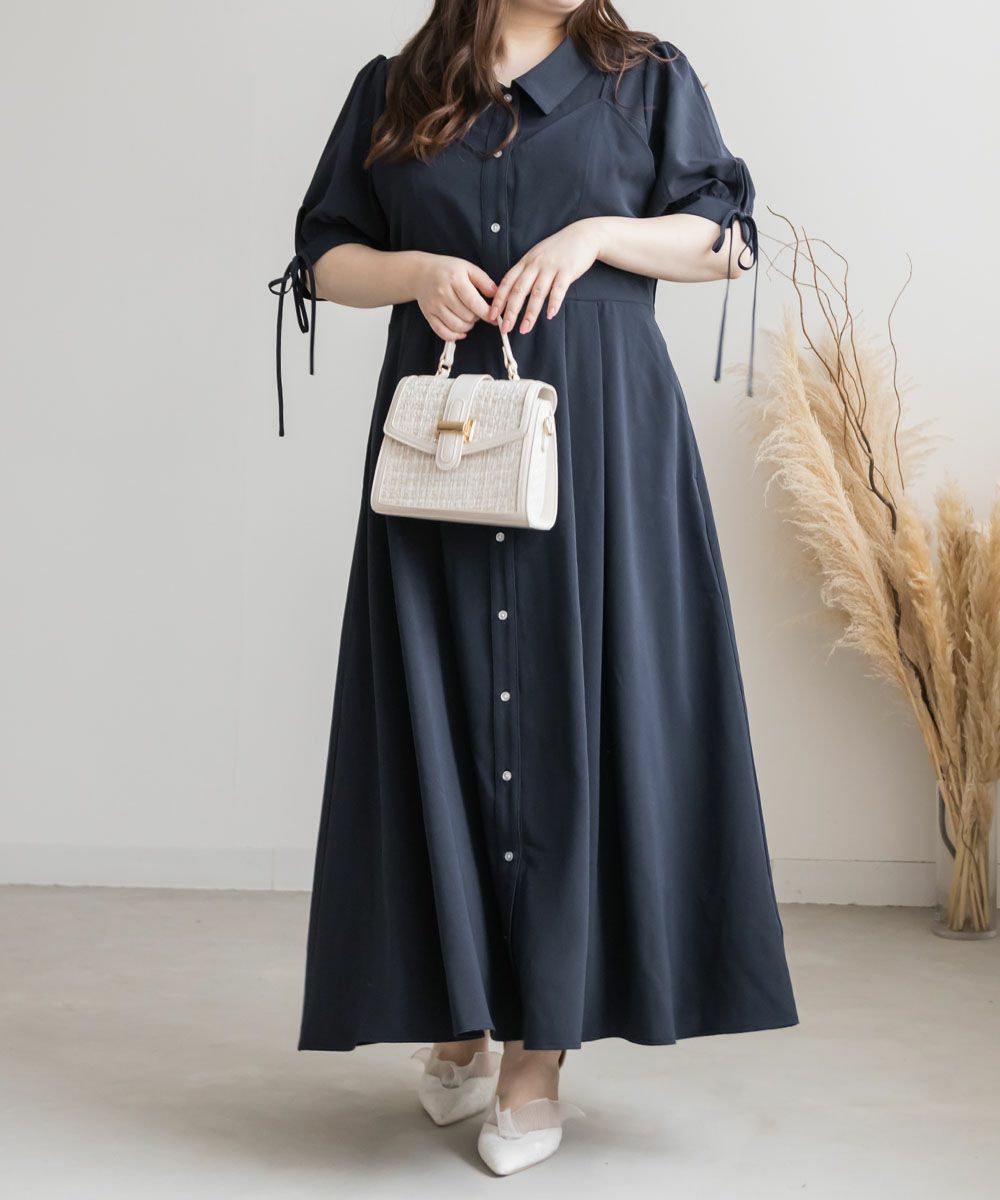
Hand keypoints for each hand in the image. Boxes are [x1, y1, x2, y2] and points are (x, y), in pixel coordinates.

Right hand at [413, 253, 497, 341]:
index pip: (473, 302)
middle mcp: (443, 293)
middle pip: (467, 316)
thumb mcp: (467, 268)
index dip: (487, 313)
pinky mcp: (428, 315)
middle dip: (477, 318)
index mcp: (455, 279)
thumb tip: (497, 295)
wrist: (420, 273)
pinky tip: (461, 331)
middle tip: (477, 311)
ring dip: (468, 327)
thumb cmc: (447, 270)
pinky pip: (443, 333)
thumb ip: (484, 281)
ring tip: (469, 318)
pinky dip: (455, 336)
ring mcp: (434, 306)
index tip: (495, 318)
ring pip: (457, 327)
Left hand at [488, 219, 603, 333]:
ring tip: (525, 328)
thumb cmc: (558, 250)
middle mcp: (535, 264)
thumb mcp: (536, 256)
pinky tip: (550, 315)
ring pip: (537, 292)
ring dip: (530, 312)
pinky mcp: (567, 270)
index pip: (507, 282)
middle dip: (510, 311)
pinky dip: (554, 302)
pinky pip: (559, 289)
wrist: (582, 235)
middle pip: (519, 290)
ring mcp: (551, 267)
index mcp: (525, 262)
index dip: (498, 299)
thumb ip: (525, 273)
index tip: (492, 315)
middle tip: (505, 328)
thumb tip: (511, 294)